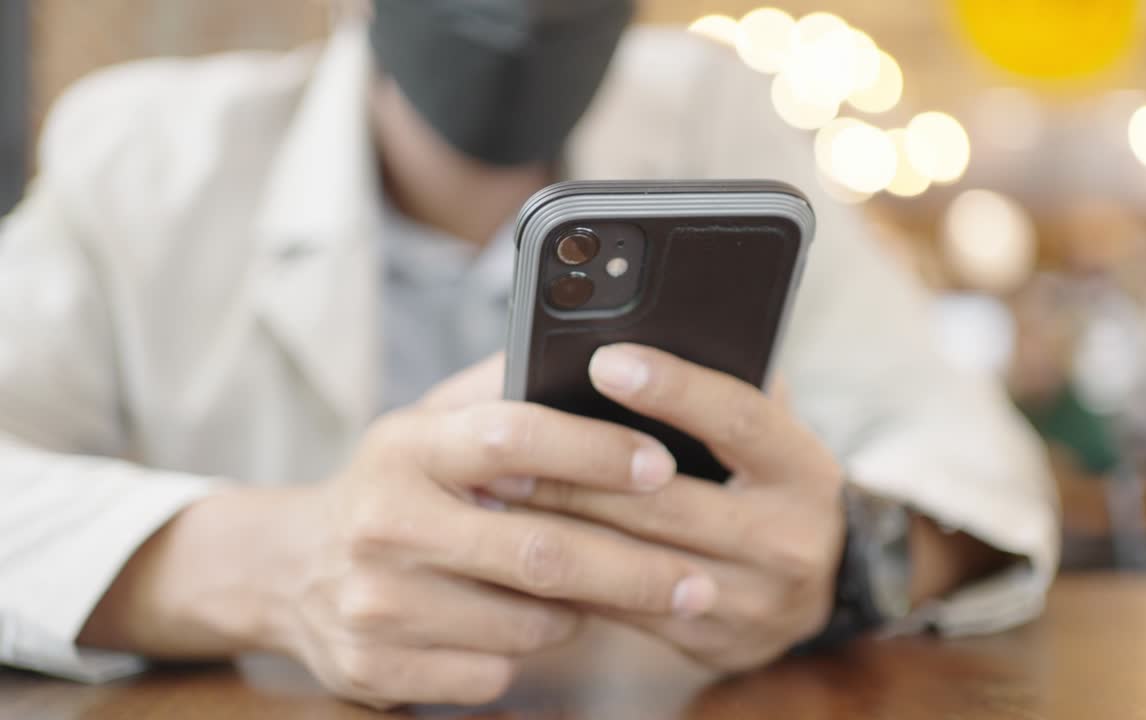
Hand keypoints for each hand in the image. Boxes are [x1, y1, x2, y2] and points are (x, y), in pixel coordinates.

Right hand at [278, 353, 718, 707]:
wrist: (286, 570)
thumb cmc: (394, 487)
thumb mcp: (428, 425)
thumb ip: (503, 391)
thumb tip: (599, 353)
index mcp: (406, 447)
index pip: (514, 436)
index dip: (596, 451)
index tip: (663, 464)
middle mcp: (385, 523)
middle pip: (540, 553)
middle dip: (635, 570)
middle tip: (697, 579)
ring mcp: (376, 604)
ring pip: (528, 624)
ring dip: (577, 612)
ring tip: (590, 589)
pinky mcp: (375, 670)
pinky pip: (494, 674)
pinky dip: (525, 653)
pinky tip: (520, 624)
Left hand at [494, 344, 846, 672]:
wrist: (821, 586)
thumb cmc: (772, 483)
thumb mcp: (771, 433)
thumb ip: (725, 390)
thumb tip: (646, 334)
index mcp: (803, 470)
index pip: (738, 419)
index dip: (673, 389)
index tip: (604, 361)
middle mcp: (787, 539)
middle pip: (666, 501)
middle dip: (578, 472)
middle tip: (507, 446)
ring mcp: (752, 599)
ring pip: (636, 561)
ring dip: (560, 527)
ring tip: (498, 494)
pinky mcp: (714, 641)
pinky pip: (626, 610)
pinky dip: (571, 577)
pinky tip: (524, 549)